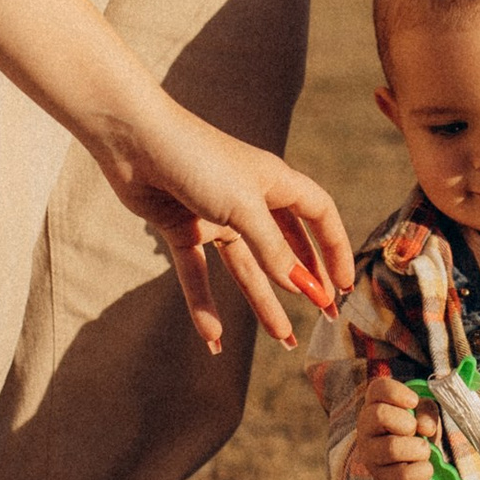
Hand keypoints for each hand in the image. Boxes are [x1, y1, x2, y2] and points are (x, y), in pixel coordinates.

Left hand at [83, 95, 352, 358]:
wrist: (134, 139)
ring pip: (245, 268)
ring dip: (263, 302)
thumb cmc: (197, 159)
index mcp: (274, 182)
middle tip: (324, 317)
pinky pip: (197, 273)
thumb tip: (302, 288)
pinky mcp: (181, 227)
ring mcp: (214, 215)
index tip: (345, 286)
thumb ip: (272, 250)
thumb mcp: (243, 207)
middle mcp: (248, 200)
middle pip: (285, 248)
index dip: (335, 248)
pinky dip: (203, 304)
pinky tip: (213, 337)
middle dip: (305, 283)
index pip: (319, 216)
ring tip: (283, 340)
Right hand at [354, 369, 440, 479]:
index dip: (397, 392)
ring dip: (418, 448)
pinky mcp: (381, 478)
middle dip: (407, 422)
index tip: (413, 401)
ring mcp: (370, 454)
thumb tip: (424, 427)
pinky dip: (423, 470)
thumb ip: (427, 412)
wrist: (412, 470)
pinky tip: (424, 467)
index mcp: (375, 404)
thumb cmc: (416, 434)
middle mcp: (366, 427)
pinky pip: (404, 474)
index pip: (377, 388)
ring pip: (392, 447)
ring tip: (423, 450)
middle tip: (414, 430)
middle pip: (380, 414)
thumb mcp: (424, 415)